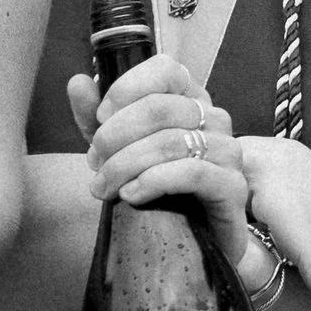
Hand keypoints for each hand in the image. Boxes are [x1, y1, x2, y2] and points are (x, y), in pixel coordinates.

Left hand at [69, 54, 252, 268]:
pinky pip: (191, 173)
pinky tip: (131, 195)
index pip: (165, 69)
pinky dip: (152, 181)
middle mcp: (215, 118)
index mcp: (190, 99)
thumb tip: (78, 82)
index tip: (100, 118)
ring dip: (125, 165)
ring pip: (170, 142)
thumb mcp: (118, 149)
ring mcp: (228, 151)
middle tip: (95, 163)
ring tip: (104, 187)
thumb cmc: (156, 188)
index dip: (126, 89)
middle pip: (159, 109)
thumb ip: (97, 118)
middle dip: (115, 136)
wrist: (190, 241)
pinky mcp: (232, 187)